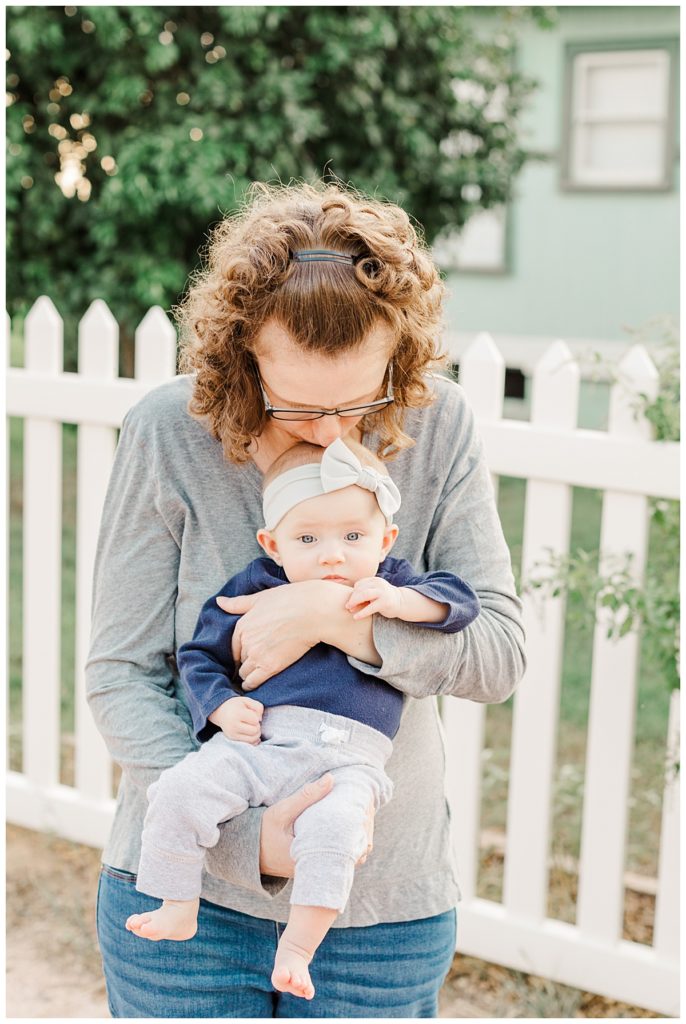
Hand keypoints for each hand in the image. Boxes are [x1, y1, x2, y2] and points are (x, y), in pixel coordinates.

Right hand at [208, 697, 262, 744]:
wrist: (220, 712)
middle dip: (257, 726)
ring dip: (256, 733)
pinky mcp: (232, 739)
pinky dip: (253, 739)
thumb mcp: (247, 700)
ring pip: (252, 739)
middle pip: (255, 730)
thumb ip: (258, 707)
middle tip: (253, 721)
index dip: (257, 717)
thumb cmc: (236, 705)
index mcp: (237, 713)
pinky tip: (251, 733)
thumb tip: (260, 720)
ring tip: (252, 727)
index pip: (255, 720)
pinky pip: (248, 743)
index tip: (252, 714)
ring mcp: (232, 734)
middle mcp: (233, 725)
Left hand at [216, 581, 342, 689]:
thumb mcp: (261, 598)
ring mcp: (257, 656)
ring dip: (249, 674)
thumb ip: (238, 603)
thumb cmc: (290, 600)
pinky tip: (256, 684)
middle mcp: (246, 642)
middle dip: (247, 662)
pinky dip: (252, 685)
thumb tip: (219, 601)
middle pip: (240, 660)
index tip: (248, 656)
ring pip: (245, 672)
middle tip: (258, 664)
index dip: (242, 652)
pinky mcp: (270, 667)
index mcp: (242, 625)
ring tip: (258, 674)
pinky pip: (252, 682)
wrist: (314, 611)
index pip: (234, 647)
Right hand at [259, 775, 375, 876]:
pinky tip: (347, 822)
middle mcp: (317, 867)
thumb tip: (331, 779)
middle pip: (351, 853)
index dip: (361, 830)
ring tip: (361, 814)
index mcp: (311, 858)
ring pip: (346, 853)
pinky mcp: (314, 862)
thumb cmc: (262, 832)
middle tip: (368, 809)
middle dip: (362, 832)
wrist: (248, 852)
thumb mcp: (281, 812)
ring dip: (354, 835)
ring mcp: (316, 867)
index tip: (366, 811)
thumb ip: (305, 797)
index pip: (347, 848)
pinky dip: (344, 839)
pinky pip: (336, 852)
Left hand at [345, 577, 403, 619]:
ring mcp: (382, 592)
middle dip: (352, 598)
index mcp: (374, 580)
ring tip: (350, 610)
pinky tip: (356, 617)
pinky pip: (370, 607)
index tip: (350, 602)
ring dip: (354, 602)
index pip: (359, 585)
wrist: (401, 602)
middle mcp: (378, 584)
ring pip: (364, 595)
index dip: (353, 593)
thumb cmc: (383, 599)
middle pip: (360, 589)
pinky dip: (362, 612)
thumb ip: (363, 595)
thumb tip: (348, 604)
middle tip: (347, 606)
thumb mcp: (374, 593)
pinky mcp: (385, 602)